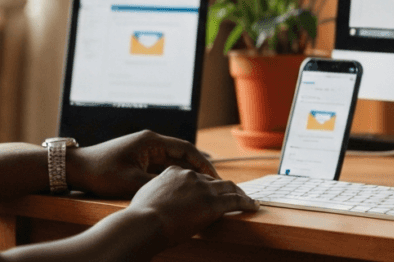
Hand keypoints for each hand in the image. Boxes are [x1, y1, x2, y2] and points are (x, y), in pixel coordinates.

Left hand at [66, 130, 218, 197]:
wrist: (77, 168)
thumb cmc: (101, 172)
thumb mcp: (131, 182)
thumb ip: (157, 185)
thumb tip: (179, 191)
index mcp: (151, 142)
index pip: (186, 148)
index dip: (203, 163)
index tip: (214, 176)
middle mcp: (150, 143)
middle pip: (182, 154)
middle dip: (198, 168)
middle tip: (214, 183)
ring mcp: (144, 151)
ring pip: (173, 161)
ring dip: (186, 173)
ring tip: (202, 187)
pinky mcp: (138, 159)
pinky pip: (162, 167)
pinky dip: (173, 176)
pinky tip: (180, 188)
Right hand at [127, 165, 258, 248]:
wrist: (145, 222)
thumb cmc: (140, 216)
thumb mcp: (145, 196)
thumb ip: (156, 193)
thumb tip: (156, 201)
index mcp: (173, 172)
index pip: (194, 175)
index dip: (203, 183)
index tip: (207, 190)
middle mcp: (190, 175)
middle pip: (213, 180)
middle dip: (223, 187)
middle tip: (232, 194)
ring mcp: (203, 188)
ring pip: (228, 187)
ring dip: (240, 193)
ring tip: (247, 199)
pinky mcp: (213, 203)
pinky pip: (235, 200)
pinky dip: (246, 202)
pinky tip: (253, 206)